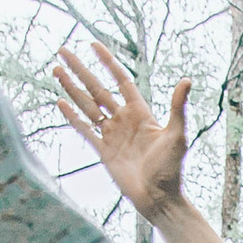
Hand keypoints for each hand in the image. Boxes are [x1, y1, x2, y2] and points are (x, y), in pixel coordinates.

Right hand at [53, 40, 192, 229]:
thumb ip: (178, 107)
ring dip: (71, 88)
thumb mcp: (177, 135)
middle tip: (63, 51)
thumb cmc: (171, 168)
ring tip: (56, 70)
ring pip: (87, 105)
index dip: (107, 62)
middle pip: (97, 88)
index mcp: (140, 113)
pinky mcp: (103, 152)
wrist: (159, 198)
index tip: (93, 45)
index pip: (120, 80)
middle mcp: (124, 120)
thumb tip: (186, 80)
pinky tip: (60, 102)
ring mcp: (112, 135)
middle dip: (80, 69)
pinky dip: (72, 117)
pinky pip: (85, 130)